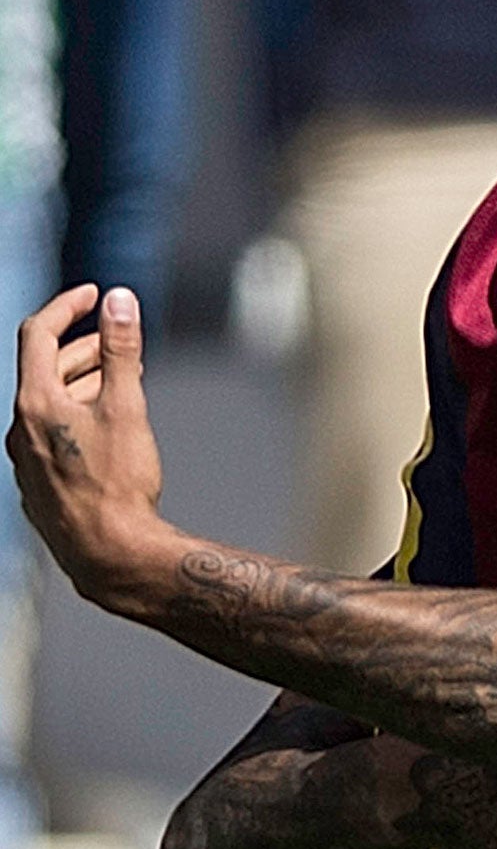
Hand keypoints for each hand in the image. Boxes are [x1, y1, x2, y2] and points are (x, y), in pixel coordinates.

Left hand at [8, 285, 171, 596]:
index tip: (95, 295)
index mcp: (34, 403)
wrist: (108, 553)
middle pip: (46, 369)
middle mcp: (19, 428)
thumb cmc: (118, 482)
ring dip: (83, 382)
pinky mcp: (38, 483)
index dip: (66, 307)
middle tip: (121, 341)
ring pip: (49, 403)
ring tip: (121, 381)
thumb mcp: (126, 407)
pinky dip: (77, 414)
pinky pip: (51, 434)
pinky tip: (106, 428)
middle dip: (85, 347)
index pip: (38, 335)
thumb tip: (119, 299)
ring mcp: (25, 459)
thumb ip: (120, 350)